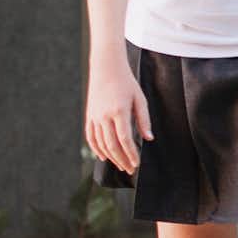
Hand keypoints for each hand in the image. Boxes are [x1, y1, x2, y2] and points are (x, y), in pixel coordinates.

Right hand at [84, 61, 151, 175]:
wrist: (106, 68)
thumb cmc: (126, 83)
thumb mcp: (140, 99)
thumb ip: (144, 120)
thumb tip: (148, 139)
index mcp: (119, 111)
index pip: (125, 140)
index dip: (131, 154)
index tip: (136, 164)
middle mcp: (104, 116)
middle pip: (112, 145)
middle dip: (121, 160)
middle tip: (130, 169)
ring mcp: (95, 116)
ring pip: (100, 143)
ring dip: (110, 157)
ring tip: (120, 165)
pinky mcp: (89, 115)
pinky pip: (91, 136)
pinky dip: (96, 148)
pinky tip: (103, 157)